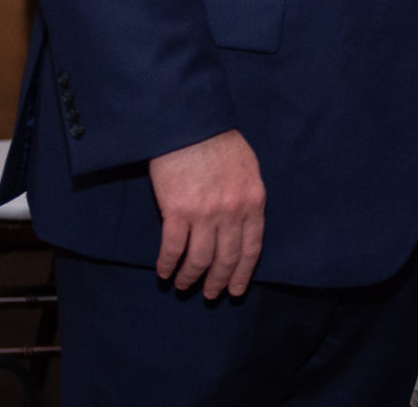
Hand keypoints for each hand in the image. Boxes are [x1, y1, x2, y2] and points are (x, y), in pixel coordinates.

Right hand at [149, 129, 265, 298]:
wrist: (191, 122)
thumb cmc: (219, 141)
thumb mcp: (248, 168)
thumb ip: (247, 197)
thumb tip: (242, 222)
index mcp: (253, 201)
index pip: (252, 248)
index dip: (242, 273)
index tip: (235, 290)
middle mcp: (232, 212)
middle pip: (226, 259)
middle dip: (217, 282)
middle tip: (210, 295)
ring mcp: (205, 213)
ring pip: (199, 259)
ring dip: (190, 277)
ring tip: (183, 286)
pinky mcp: (177, 211)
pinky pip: (172, 248)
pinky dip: (167, 264)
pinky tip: (163, 272)